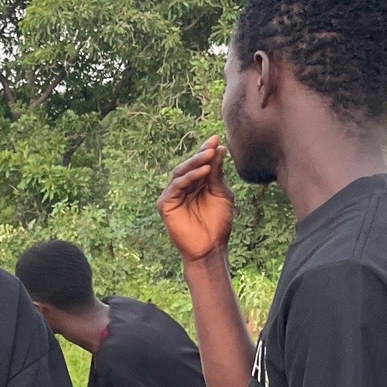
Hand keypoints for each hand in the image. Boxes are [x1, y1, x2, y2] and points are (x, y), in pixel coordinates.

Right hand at [158, 138, 235, 264]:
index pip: (199, 164)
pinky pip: (176, 186)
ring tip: (209, 155)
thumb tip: (218, 149)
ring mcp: (173, 195)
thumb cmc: (218, 223)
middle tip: (212, 144)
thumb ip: (217, 174)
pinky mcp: (165, 204)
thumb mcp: (221, 193)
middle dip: (201, 154)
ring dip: (195, 163)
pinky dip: (189, 177)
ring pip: (181, 173)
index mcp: (196, 184)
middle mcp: (183, 188)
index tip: (217, 139)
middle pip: (189, 165)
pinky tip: (204, 171)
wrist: (211, 247)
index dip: (206, 151)